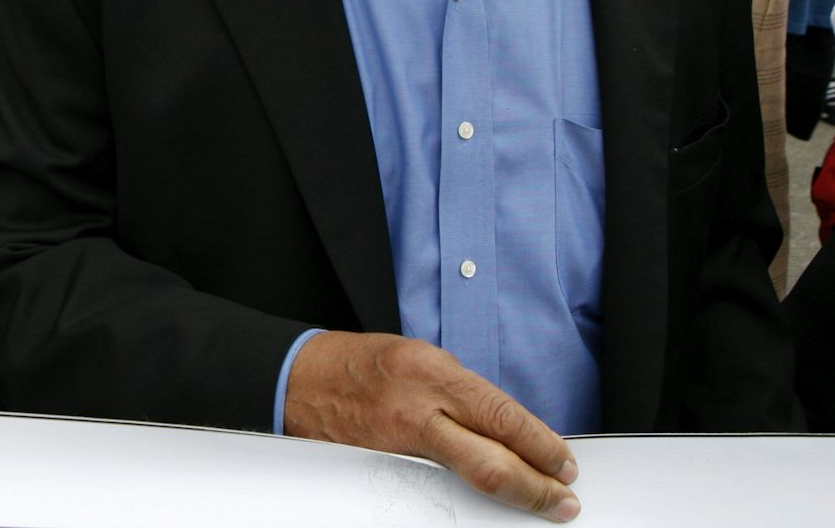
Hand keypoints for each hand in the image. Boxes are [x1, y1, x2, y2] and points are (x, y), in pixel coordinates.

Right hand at [284, 332, 579, 521]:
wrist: (294, 379)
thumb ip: (457, 388)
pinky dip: (468, 493)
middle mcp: (416, 405)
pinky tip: (486, 497)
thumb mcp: (414, 356)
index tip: (563, 461)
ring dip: (513, 492)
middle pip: (494, 456)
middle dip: (538, 482)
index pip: (502, 414)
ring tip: (539, 502)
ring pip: (471, 475)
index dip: (542, 443)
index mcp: (429, 369)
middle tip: (563, 497)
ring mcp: (397, 441)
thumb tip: (501, 422)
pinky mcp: (381, 467)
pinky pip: (437, 485)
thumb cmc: (354, 364)